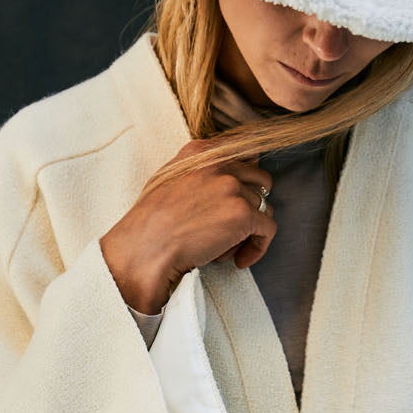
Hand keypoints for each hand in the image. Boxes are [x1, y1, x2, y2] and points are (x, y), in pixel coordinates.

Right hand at [99, 140, 276, 314]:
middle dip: (252, 205)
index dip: (248, 179)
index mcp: (200, 151)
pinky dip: (258, 248)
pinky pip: (267, 230)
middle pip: (260, 180)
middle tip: (234, 229)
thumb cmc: (149, 223)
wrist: (145, 247)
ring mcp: (233, 187)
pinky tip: (239, 260)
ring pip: (263, 208)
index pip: (245, 152)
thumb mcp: (169, 179)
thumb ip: (198, 173)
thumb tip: (223, 181)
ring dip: (248, 231)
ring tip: (223, 249)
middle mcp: (220, 162)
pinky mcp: (243, 214)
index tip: (239, 200)